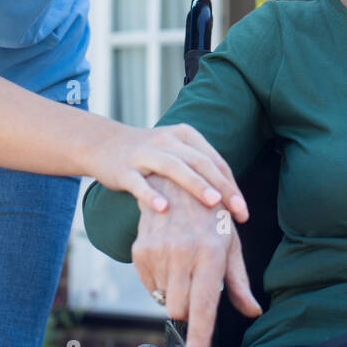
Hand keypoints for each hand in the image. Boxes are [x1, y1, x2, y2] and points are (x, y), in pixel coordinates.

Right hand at [86, 122, 248, 222]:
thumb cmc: (149, 156)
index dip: (231, 185)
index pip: (214, 161)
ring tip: (213, 203)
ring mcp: (144, 153)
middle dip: (222, 187)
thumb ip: (200, 168)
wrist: (103, 144)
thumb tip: (231, 198)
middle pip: (200, 162)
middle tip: (238, 210)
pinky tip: (164, 209)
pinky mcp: (124, 169)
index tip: (243, 210)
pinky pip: (139, 182)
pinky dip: (151, 195)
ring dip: (196, 185)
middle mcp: (167, 140)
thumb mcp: (176, 152)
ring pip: (174, 168)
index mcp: (185, 135)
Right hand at [131, 177, 262, 346]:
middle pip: (179, 310)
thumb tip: (252, 310)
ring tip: (184, 266)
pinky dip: (160, 281)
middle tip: (196, 285)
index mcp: (210, 255)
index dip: (199, 338)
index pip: (203, 308)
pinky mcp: (140, 251)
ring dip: (174, 292)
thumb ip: (238, 282)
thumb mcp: (230, 244)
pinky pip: (149, 285)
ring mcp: (159, 252)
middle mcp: (183, 254)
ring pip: (163, 299)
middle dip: (188, 308)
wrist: (174, 183)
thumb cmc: (210, 215)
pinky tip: (169, 259)